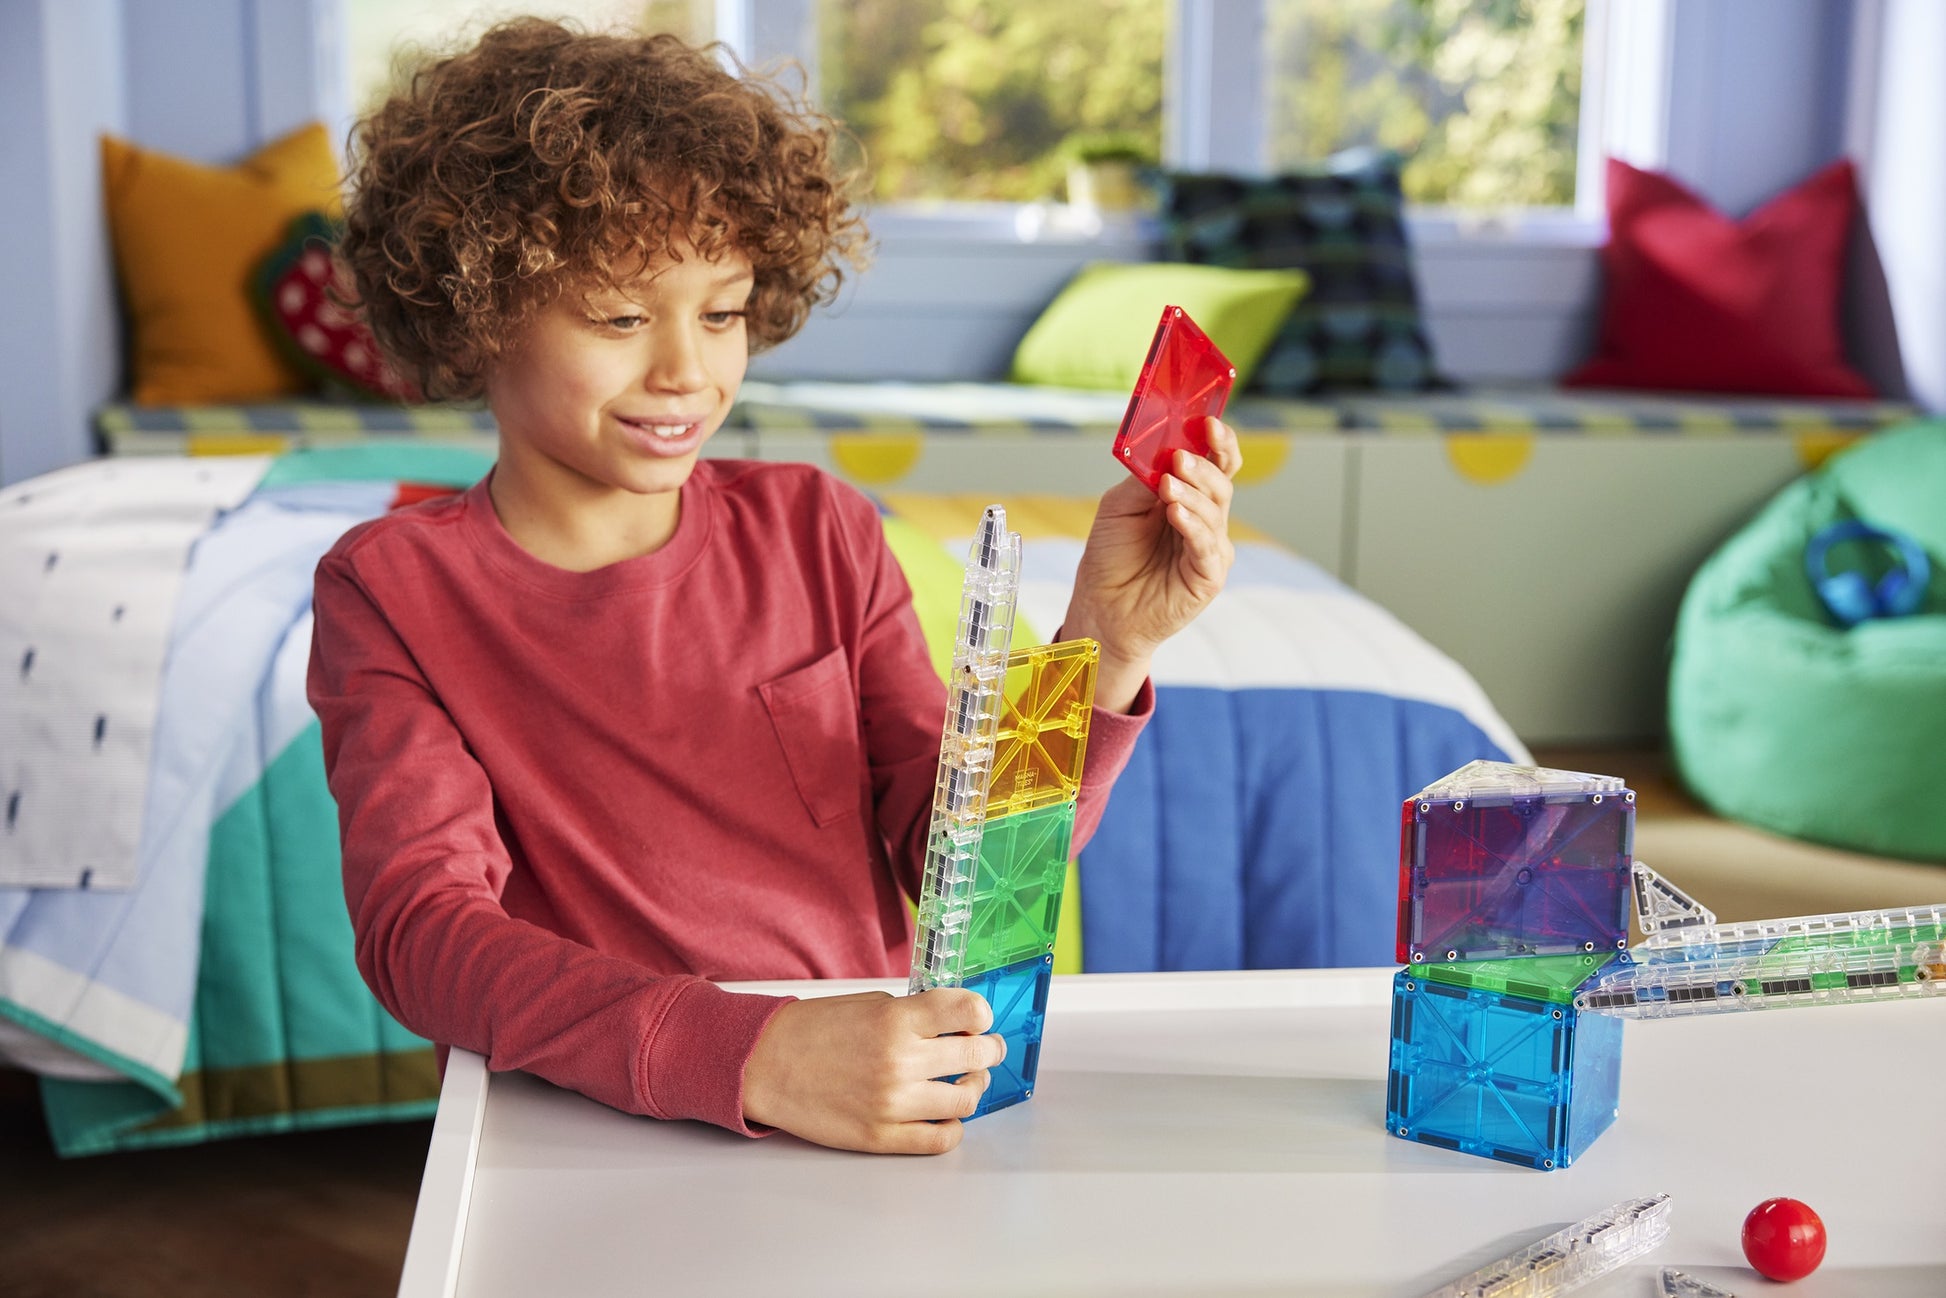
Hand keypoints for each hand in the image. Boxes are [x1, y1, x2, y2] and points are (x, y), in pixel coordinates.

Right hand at [741, 988, 1003, 1153]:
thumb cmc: (812, 1031)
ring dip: (974, 1088)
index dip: (982, 1014)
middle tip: (987, 1048)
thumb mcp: (868, 1004)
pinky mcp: (881, 1137)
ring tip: (966, 1081)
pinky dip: (953, 1127)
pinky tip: (946, 1114)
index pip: (969, 1012)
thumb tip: (954, 1025)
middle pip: (976, 1056)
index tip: (979, 1019)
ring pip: (966, 1101)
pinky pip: (940, 1139)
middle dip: (989, 1050)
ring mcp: (892, 1103)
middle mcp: (899, 1061)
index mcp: (896, 1020)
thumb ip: (913, 1014)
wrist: (766, 1065)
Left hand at [1062, 416, 1241, 709]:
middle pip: (1220, 482)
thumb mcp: (1120, 506)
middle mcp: (1204, 520)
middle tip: (1179, 457)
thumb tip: (1167, 452)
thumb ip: (1144, 478)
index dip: (1218, 442)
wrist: (1102, 607)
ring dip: (1192, 493)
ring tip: (1168, 484)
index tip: (1208, 422)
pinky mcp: (1208, 575)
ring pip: (1215, 510)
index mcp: (1188, 497)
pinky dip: (1192, 525)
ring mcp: (1209, 548)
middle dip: (1202, 465)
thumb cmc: (1110, 557)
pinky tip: (1175, 513)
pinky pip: (1207, 545)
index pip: (1215, 463)